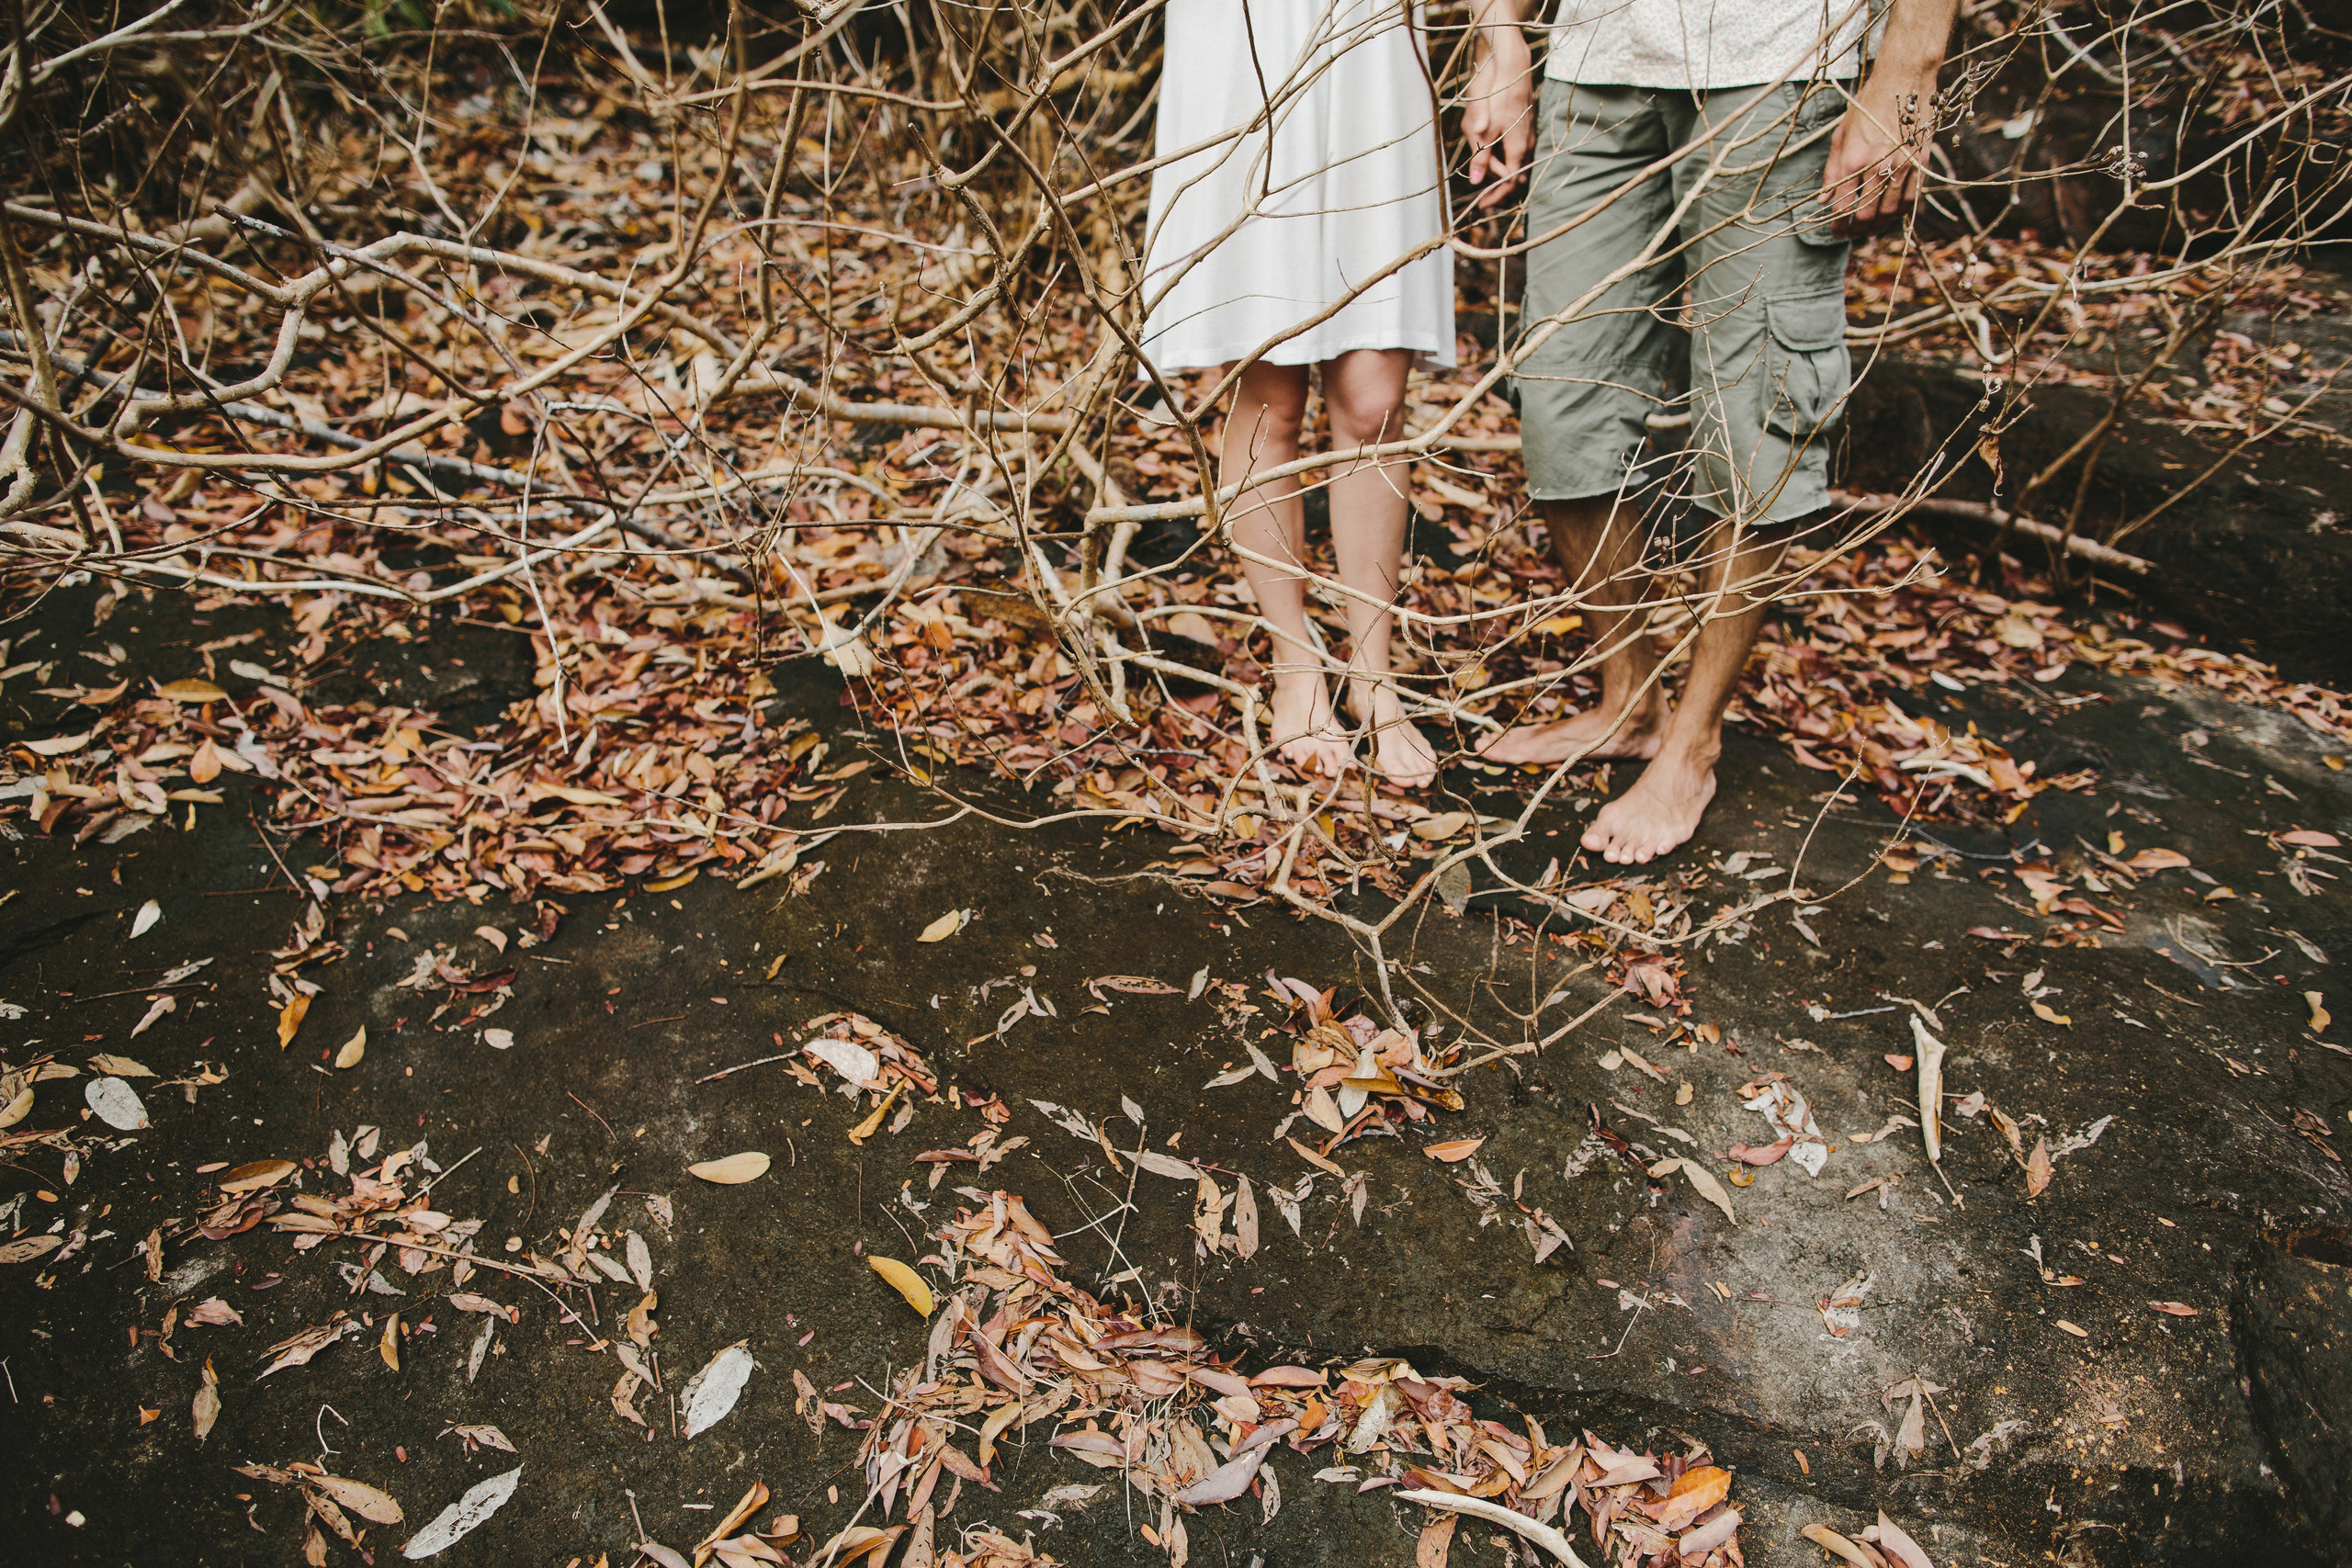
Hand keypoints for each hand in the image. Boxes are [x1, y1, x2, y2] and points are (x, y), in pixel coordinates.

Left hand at [1462, 33, 1534, 210]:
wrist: (1513, 67)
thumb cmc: (1497, 96)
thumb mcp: (1483, 128)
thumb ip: (1481, 156)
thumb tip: (1476, 181)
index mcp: (1517, 148)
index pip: (1510, 182)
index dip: (1496, 196)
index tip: (1483, 204)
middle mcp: (1527, 143)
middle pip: (1517, 176)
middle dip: (1501, 189)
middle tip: (1485, 198)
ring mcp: (1529, 133)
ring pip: (1519, 163)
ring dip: (1504, 174)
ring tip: (1489, 181)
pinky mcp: (1526, 124)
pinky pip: (1519, 150)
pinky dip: (1508, 159)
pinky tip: (1496, 157)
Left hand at [1819, 69, 1936, 234]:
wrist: (1905, 80)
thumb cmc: (1869, 104)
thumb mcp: (1842, 134)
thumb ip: (1832, 170)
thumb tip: (1822, 200)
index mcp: (1853, 160)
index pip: (1843, 207)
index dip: (1837, 226)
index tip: (1835, 233)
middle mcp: (1878, 166)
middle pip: (1866, 215)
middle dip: (1856, 231)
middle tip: (1852, 235)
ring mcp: (1902, 166)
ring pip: (1890, 212)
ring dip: (1878, 225)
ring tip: (1870, 229)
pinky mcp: (1921, 163)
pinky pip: (1911, 200)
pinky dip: (1900, 212)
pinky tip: (1890, 214)